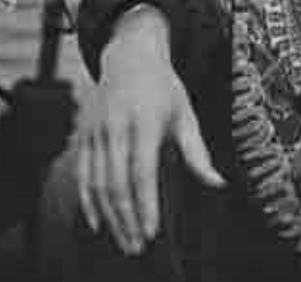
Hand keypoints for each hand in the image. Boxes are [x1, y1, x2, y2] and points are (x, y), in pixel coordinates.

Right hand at [77, 8, 223, 254]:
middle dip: (126, 219)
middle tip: (137, 247)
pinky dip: (88, 201)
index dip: (145, 204)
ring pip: (97, 182)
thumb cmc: (162, 86)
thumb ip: (198, 152)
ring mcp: (96, 130)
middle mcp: (116, 126)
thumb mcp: (185, 112)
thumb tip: (217, 183)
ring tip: (124, 241)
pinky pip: (83, 173)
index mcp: (144, 120)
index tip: (152, 232)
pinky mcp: (85, 134)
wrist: (128, 53)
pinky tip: (97, 224)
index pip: (142, 170)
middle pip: (116, 182)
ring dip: (110, 216)